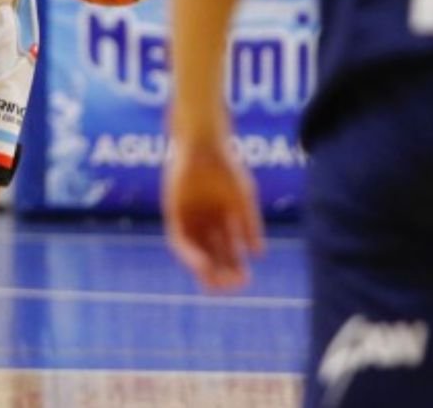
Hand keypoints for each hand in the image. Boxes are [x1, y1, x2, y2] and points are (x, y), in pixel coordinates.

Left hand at [163, 130, 265, 291]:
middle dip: (222, 272)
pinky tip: (201, 264)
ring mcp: (188, 218)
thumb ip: (250, 224)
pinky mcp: (173, 212)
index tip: (246, 280)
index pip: (228, 249)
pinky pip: (179, 239)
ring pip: (195, 250)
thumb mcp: (243, 198)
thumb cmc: (226, 166)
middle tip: (233, 287)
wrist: (203, 144)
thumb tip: (259, 254)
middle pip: (212, 254)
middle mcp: (204, 222)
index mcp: (222, 218)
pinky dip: (189, 254)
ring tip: (216, 284)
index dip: (236, 265)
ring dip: (204, 269)